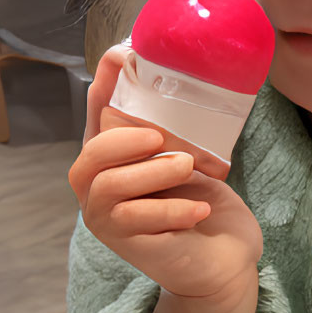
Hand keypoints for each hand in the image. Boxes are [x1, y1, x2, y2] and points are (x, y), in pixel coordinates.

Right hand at [71, 47, 263, 312]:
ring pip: (108, 190)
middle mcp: (100, 192)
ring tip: (187, 167)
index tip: (120, 53)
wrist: (224, 259)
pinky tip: (199, 209)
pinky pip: (138, 222)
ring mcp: (110, 223)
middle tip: (160, 138)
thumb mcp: (193, 158)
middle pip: (87, 161)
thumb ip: (179, 129)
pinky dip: (171, 211)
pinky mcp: (131, 247)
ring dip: (150, 174)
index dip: (102, 86)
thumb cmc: (204, 203)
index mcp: (114, 163)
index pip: (95, 120)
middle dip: (120, 143)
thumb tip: (193, 75)